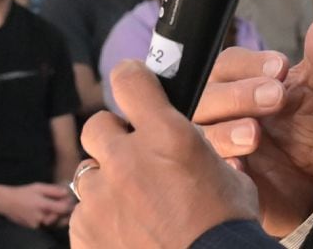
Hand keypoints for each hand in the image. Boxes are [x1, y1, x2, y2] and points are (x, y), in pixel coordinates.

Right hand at [0, 182, 74, 228]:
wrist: (7, 203)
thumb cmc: (24, 193)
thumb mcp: (39, 187)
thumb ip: (54, 190)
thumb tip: (67, 193)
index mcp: (43, 205)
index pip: (63, 209)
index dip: (70, 204)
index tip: (71, 199)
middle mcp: (42, 218)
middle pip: (61, 218)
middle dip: (67, 211)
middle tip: (68, 203)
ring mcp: (38, 225)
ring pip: (56, 223)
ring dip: (61, 217)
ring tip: (60, 208)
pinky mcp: (35, 228)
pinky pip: (48, 225)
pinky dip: (52, 220)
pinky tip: (51, 213)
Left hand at [73, 61, 259, 247]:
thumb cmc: (227, 233)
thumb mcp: (228, 179)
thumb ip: (198, 153)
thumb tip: (190, 147)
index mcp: (166, 136)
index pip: (128, 79)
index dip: (131, 79)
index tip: (135, 85)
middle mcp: (126, 160)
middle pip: (97, 126)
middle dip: (113, 139)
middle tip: (135, 163)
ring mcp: (99, 198)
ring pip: (89, 175)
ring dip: (108, 187)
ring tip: (136, 213)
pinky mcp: (83, 232)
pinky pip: (83, 217)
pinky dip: (101, 225)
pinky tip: (128, 238)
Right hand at [194, 13, 312, 236]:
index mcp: (239, 78)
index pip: (230, 62)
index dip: (251, 64)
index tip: (281, 66)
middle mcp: (219, 107)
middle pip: (208, 94)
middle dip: (240, 95)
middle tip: (276, 97)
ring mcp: (215, 141)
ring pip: (202, 131)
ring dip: (226, 131)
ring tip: (256, 135)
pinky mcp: (216, 176)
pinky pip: (205, 171)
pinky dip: (222, 167)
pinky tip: (242, 168)